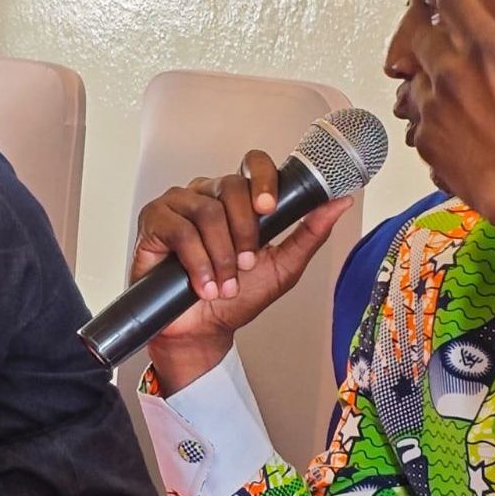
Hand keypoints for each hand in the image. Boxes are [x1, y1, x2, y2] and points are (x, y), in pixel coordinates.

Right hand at [132, 152, 354, 392]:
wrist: (201, 331)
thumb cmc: (237, 298)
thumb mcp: (283, 267)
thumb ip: (309, 234)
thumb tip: (340, 201)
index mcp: (238, 198)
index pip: (253, 164)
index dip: (263, 180)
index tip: (268, 208)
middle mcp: (207, 193)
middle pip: (231, 187)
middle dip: (244, 233)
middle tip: (245, 266)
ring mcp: (178, 204)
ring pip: (207, 211)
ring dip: (220, 256)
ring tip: (223, 285)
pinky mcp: (154, 220)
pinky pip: (180, 230)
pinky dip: (196, 262)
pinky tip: (201, 285)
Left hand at [408, 0, 494, 240]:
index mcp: (488, 51)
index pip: (454, 1)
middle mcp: (452, 75)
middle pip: (422, 38)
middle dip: (431, 34)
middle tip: (443, 38)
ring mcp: (434, 110)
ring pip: (415, 80)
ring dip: (427, 78)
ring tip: (450, 88)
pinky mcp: (425, 141)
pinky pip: (417, 119)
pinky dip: (429, 117)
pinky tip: (452, 126)